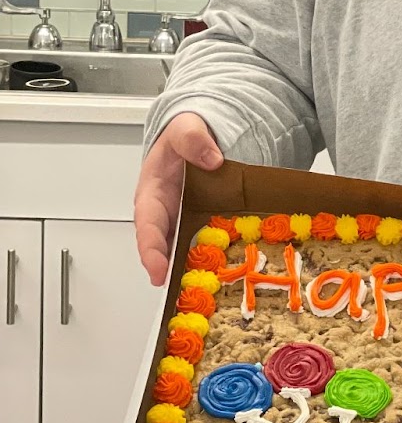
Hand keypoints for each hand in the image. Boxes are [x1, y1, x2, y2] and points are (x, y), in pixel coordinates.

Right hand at [134, 113, 223, 285]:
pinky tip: (232, 270)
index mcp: (152, 194)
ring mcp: (184, 221)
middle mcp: (165, 214)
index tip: (158, 271)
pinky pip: (207, 243)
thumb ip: (194, 140)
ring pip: (185, 250)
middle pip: (165, 249)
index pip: (148, 227)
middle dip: (173, 272)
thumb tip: (211, 158)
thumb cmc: (183, 135)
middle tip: (184, 293)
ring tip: (208, 293)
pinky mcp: (202, 224)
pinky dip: (215, 257)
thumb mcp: (185, 129)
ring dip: (194, 270)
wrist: (196, 135)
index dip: (151, 252)